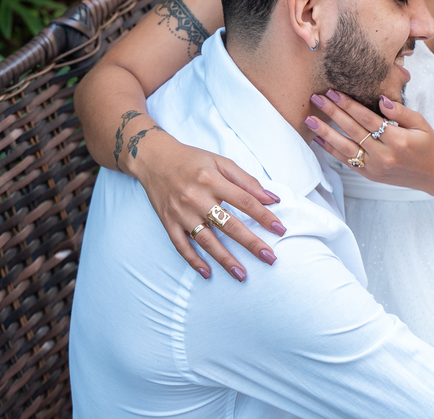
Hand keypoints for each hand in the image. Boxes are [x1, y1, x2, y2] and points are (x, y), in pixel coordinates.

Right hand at [127, 130, 285, 282]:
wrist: (154, 159)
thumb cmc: (192, 160)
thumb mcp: (220, 161)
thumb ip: (246, 180)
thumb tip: (271, 198)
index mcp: (212, 179)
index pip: (244, 201)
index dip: (264, 216)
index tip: (280, 230)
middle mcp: (196, 197)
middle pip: (228, 224)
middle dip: (251, 243)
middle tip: (270, 258)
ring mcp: (181, 212)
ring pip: (206, 240)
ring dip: (225, 259)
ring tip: (242, 274)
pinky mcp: (168, 222)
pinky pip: (181, 246)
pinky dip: (193, 260)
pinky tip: (207, 273)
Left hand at [305, 90, 433, 193]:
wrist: (432, 174)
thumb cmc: (427, 144)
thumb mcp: (420, 124)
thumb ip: (400, 112)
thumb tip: (380, 99)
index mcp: (398, 140)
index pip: (367, 119)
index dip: (349, 105)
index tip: (334, 92)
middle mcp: (384, 155)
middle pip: (353, 130)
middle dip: (333, 113)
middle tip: (317, 98)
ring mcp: (375, 167)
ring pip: (345, 148)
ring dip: (325, 132)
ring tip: (309, 119)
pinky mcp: (369, 175)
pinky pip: (346, 161)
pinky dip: (331, 150)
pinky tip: (318, 138)